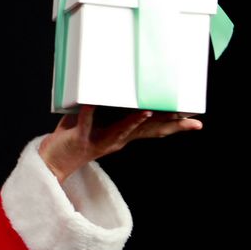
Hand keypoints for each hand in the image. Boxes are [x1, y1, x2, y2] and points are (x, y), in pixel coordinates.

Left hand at [38, 105, 202, 182]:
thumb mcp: (102, 122)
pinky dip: (88, 114)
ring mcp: (98, 140)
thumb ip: (115, 109)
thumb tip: (127, 89)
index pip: (154, 129)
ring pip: (120, 131)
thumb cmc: (79, 136)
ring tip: (148, 111)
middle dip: (168, 124)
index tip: (195, 117)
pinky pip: (85, 124)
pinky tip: (92, 102)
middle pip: (146, 132)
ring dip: (134, 121)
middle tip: (191, 120)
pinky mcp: (79, 138)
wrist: (55, 160)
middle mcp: (116, 139)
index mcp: (124, 135)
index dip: (174, 123)